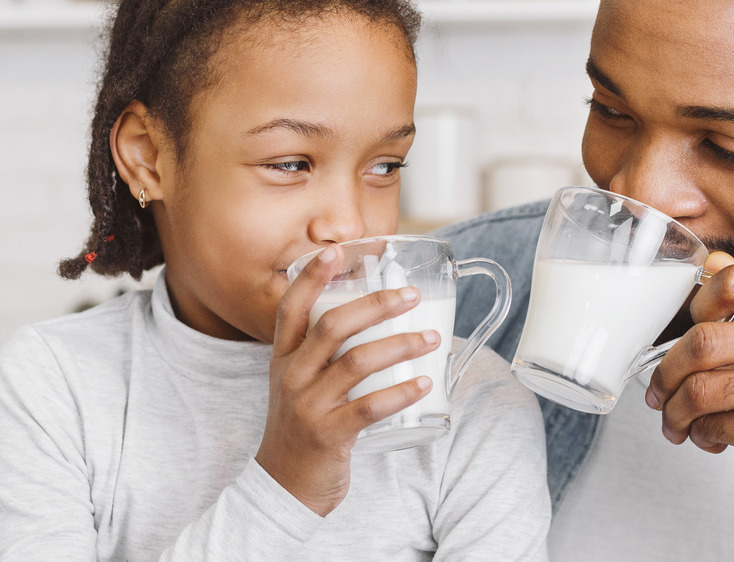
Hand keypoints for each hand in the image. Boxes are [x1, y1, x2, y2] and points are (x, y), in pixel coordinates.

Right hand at [256, 245, 438, 515]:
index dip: (312, 278)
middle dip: (376, 305)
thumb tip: (372, 318)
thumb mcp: (299, 384)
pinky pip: (369, 408)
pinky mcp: (328, 435)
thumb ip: (323, 353)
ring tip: (432, 338)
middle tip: (412, 296)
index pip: (292, 309)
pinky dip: (401, 393)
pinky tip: (426, 384)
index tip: (336, 250)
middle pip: (333, 327)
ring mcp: (308, 406)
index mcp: (284, 359)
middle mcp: (292, 377)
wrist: (282, 487)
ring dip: (401, 345)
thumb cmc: (302, 427)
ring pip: (357, 363)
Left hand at [645, 254, 733, 558]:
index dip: (699, 304)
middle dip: (669, 368)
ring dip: (675, 408)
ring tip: (678, 419)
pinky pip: (712, 423)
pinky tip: (710, 438)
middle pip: (705, 338)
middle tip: (661, 387)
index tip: (690, 328)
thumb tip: (714, 264)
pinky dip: (700, 433)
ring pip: (700, 387)